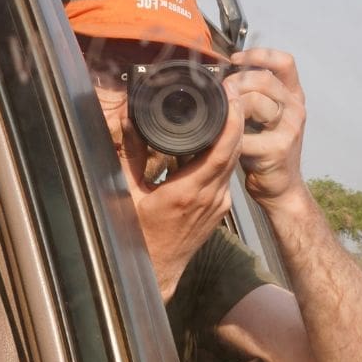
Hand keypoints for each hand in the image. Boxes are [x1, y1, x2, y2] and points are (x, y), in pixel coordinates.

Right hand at [118, 93, 245, 299]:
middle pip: (233, 150)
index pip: (221, 150)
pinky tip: (214, 140)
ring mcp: (218, 203)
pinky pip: (225, 173)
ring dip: (232, 135)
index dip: (231, 120)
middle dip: (236, 119)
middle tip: (231, 91)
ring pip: (231, 161)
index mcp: (187, 192)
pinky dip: (224, 153)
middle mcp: (210, 197)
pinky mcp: (219, 207)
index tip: (230, 96)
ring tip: (226, 108)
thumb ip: (128, 156)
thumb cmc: (136, 236)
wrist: (155, 270)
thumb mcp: (126, 194)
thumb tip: (125, 121)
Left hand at [227, 48, 307, 206]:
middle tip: (220, 94)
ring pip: (255, 103)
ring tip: (223, 119)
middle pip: (263, 79)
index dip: (259, 55)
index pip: (284, 62)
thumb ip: (252, 95)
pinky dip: (228, 136)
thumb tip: (224, 76)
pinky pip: (243, 135)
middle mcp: (295, 108)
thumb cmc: (266, 150)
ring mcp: (289, 128)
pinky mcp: (277, 149)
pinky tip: (223, 141)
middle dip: (235, 83)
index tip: (235, 59)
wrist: (280, 187)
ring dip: (231, 108)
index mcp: (292, 96)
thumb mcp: (264, 117)